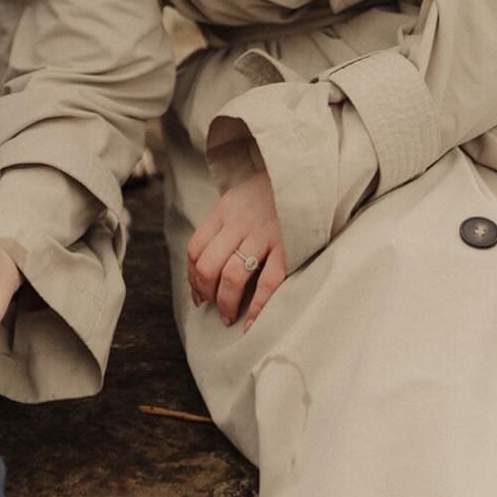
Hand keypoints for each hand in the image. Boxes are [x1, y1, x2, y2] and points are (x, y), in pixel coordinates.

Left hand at [186, 172, 285, 330]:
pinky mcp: (288, 247)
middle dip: (206, 293)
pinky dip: (257, 308)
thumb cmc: (271, 193)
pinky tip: (251, 324)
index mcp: (225, 210)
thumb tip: (209, 263)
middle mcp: (240, 222)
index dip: (192, 277)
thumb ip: (225, 224)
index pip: (195, 248)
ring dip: (226, 303)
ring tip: (228, 317)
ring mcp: (264, 235)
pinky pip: (268, 283)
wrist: (305, 172)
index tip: (198, 295)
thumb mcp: (240, 199)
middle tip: (213, 307)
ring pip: (232, 276)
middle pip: (208, 265)